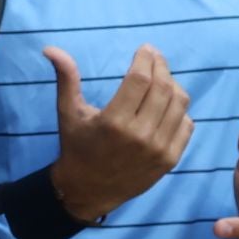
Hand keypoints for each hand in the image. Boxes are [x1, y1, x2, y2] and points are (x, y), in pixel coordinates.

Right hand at [44, 44, 193, 222]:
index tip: (145, 49)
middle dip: (162, 66)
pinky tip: (166, 104)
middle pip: (163, 88)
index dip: (146, 59)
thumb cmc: (77, 146)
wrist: (89, 190)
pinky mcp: (171, 159)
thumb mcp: (68, 113)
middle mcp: (140, 135)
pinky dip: (180, 110)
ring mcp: (159, 148)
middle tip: (155, 57)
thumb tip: (51, 49)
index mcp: (114, 121)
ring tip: (162, 78)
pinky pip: (186, 125)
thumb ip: (66, 79)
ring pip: (179, 104)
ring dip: (173, 84)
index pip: (140, 79)